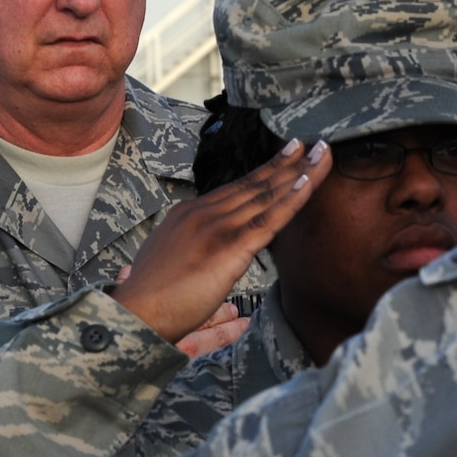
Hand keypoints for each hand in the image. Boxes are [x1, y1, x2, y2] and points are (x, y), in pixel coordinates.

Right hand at [114, 141, 329, 344]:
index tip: (287, 156)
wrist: (135, 312)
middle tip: (313, 144)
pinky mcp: (228, 247)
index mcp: (190, 213)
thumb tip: (215, 268)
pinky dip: (291, 199)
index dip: (265, 172)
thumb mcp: (173, 261)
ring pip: (266, 195)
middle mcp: (204, 213)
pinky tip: (308, 182)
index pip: (236, 189)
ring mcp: (216, 227)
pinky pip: (268, 220)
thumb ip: (196, 253)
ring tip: (321, 154)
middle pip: (255, 184)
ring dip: (298, 173)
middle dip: (287, 163)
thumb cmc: (152, 298)